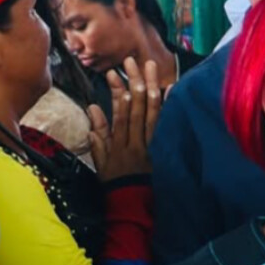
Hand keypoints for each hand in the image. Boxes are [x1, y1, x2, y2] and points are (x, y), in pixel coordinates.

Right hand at [86, 56, 160, 180]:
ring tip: (151, 67)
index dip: (116, 93)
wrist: (133, 203)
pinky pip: (166, 124)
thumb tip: (93, 109)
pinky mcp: (162, 148)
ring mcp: (151, 145)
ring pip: (153, 113)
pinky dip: (169, 107)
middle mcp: (136, 142)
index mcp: (118, 145)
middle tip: (133, 61)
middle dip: (135, 83)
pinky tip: (171, 90)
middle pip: (137, 108)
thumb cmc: (115, 181)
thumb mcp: (100, 162)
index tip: (115, 75)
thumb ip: (98, 136)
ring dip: (152, 87)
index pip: (119, 115)